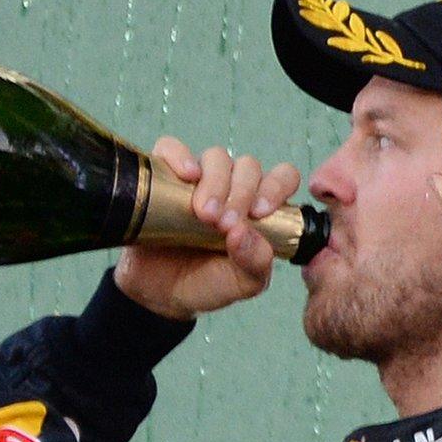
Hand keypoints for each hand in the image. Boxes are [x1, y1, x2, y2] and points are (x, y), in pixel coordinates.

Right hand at [114, 137, 301, 321]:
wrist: (159, 293)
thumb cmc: (207, 284)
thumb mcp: (240, 284)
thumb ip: (254, 264)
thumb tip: (244, 233)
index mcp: (259, 207)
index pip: (282, 177)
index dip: (277, 187)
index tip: (260, 212)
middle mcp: (232, 187)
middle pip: (248, 167)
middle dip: (241, 193)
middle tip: (224, 225)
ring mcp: (198, 179)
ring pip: (216, 157)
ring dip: (215, 182)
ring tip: (204, 214)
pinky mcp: (164, 175)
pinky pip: (171, 148)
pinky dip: (179, 157)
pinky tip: (186, 176)